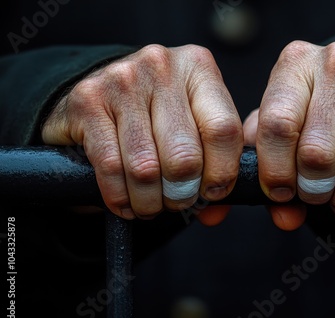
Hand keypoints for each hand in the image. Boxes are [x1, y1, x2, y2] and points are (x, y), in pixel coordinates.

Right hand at [42, 44, 242, 221]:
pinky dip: (120, 197)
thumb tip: (215, 210)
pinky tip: (126, 203)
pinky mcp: (87, 101)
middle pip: (184, 155)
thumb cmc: (157, 113)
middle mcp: (162, 67)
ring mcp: (122, 81)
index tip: (213, 191)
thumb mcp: (194, 122)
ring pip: (146, 168)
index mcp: (198, 69)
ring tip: (151, 206)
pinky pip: (111, 167)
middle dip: (182, 193)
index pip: (223, 130)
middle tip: (177, 200)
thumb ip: (214, 161)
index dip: (221, 172)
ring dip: (150, 201)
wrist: (100, 93)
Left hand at [243, 41, 334, 229]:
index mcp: (296, 65)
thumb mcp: (289, 127)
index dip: (275, 171)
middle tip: (316, 196)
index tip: (281, 192)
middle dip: (312, 189)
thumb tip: (284, 215)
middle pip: (314, 151)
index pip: (277, 125)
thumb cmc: (324, 113)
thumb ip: (272, 166)